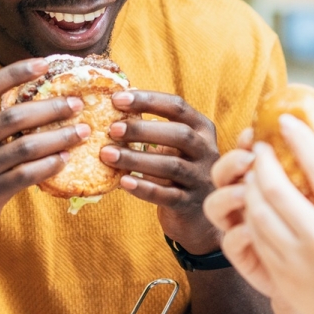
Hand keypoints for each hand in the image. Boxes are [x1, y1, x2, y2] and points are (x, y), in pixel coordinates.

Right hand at [0, 59, 88, 256]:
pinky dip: (49, 165)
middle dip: (50, 107)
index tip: (44, 64)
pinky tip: (65, 160)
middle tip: (76, 104)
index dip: (16, 72)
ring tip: (81, 131)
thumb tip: (26, 107)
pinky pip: (26, 175)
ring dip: (59, 137)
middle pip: (13, 115)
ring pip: (26, 146)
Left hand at [101, 91, 221, 253]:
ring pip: (172, 166)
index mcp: (201, 129)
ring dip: (137, 159)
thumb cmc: (177, 170)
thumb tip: (112, 106)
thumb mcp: (173, 146)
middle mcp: (207, 151)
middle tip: (111, 129)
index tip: (116, 99)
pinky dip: (144, 188)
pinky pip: (167, 195)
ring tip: (107, 154)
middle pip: (179, 135)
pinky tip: (123, 182)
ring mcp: (201, 179)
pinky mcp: (190, 204)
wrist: (197, 214)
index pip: (177, 107)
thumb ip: (152, 128)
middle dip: (143, 130)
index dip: (148, 100)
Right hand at [202, 128, 272, 292]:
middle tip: (249, 158)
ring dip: (227, 195)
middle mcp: (246, 202)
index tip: (253, 132)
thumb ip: (313, 173)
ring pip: (214, 206)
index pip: (245, 154)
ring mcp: (241, 229)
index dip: (244, 142)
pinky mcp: (244, 257)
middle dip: (231, 162)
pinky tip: (251, 231)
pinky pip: (229, 242)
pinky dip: (236, 234)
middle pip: (221, 175)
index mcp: (264, 181)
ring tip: (245, 193)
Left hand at [238, 114, 313, 313]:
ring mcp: (294, 259)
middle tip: (261, 148)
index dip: (299, 138)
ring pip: (256, 212)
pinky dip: (250, 216)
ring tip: (254, 175)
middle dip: (261, 162)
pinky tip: (254, 206)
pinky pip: (254, 237)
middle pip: (275, 188)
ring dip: (249, 187)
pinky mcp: (279, 275)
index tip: (285, 121)